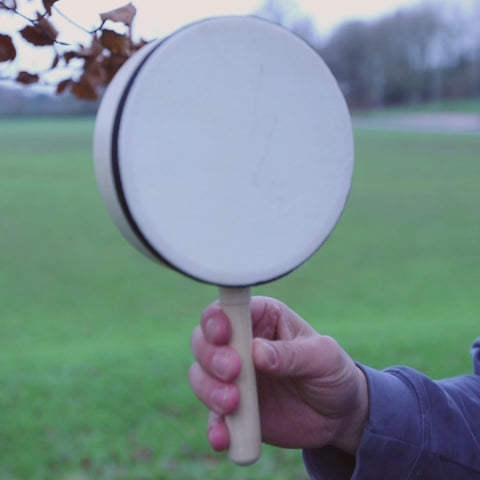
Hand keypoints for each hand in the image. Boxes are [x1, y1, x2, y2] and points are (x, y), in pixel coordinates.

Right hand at [189, 296, 367, 454]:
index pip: (228, 309)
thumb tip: (258, 352)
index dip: (217, 319)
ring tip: (233, 404)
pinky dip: (215, 427)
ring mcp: (234, 378)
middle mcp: (241, 344)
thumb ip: (292, 354)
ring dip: (209, 389)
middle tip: (234, 372)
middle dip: (211, 356)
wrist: (339, 416)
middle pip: (203, 340)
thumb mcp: (324, 357)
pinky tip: (223, 438)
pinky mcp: (233, 410)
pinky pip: (214, 417)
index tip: (224, 336)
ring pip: (200, 375)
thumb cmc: (332, 373)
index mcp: (262, 318)